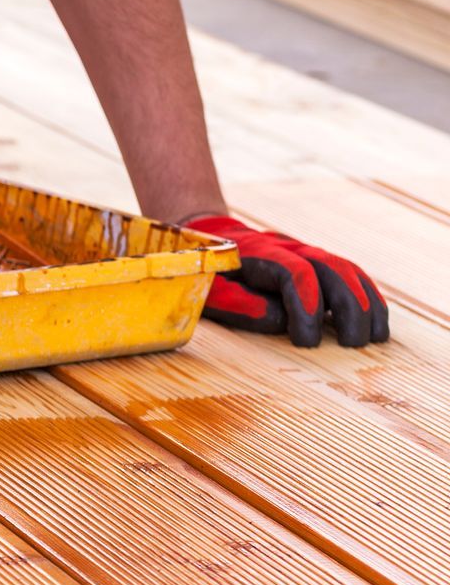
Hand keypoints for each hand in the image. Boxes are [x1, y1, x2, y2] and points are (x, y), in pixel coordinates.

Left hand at [186, 215, 389, 347]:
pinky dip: (368, 298)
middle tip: (353, 345)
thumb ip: (238, 303)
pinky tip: (376, 324)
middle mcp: (290, 247)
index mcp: (260, 253)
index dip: (307, 305)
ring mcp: (308, 252)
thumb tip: (280, 320)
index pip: (295, 272)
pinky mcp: (318, 263)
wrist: (211, 238)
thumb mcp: (209, 290)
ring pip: (348, 270)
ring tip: (374, 338)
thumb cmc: (208, 274)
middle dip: (349, 307)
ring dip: (366, 304)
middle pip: (332, 268)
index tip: (309, 341)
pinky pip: (351, 276)